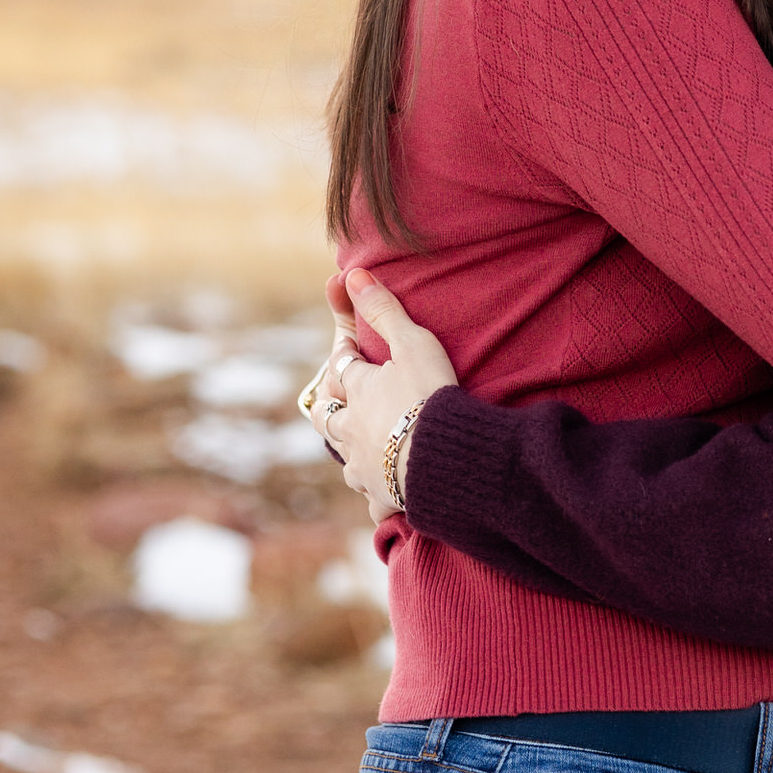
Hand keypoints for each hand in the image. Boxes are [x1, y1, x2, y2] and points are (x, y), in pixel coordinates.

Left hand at [315, 269, 457, 522]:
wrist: (444, 461)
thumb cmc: (430, 397)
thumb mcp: (413, 344)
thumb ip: (384, 310)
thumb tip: (352, 273)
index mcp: (357, 391)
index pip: (342, 366)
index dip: (346, 353)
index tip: (350, 344)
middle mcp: (351, 430)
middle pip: (328, 417)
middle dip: (332, 406)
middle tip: (338, 402)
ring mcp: (364, 467)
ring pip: (346, 459)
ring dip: (351, 452)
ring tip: (363, 450)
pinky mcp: (383, 496)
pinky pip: (374, 500)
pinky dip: (377, 496)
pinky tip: (383, 499)